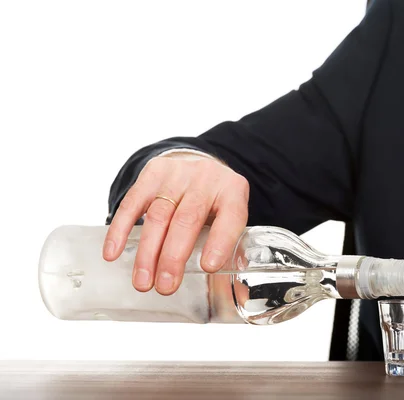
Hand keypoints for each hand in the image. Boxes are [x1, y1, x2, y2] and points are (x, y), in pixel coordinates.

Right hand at [102, 155, 249, 294]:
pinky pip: (132, 202)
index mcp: (232, 191)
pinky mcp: (152, 173)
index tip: (207, 267)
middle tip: (165, 287)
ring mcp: (177, 174)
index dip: (219, 242)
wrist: (197, 161)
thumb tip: (237, 289)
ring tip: (143, 282)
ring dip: (148, 253)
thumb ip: (232, 244)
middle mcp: (206, 179)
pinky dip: (121, 230)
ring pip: (159, 215)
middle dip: (173, 257)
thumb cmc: (215, 198)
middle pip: (187, 220)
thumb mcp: (230, 212)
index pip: (229, 217)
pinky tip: (114, 253)